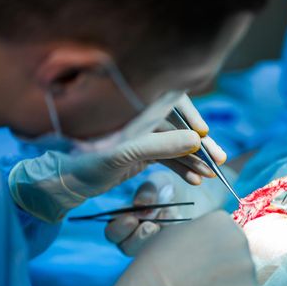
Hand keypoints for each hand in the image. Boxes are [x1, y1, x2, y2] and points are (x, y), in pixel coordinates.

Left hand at [8, 100, 226, 222]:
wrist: (67, 183)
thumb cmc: (86, 163)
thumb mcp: (123, 154)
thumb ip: (159, 145)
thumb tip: (196, 140)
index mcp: (134, 109)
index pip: (169, 102)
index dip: (190, 116)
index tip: (203, 133)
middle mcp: (142, 118)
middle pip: (179, 126)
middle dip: (199, 144)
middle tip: (219, 160)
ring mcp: (145, 136)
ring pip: (177, 144)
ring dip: (194, 160)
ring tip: (210, 176)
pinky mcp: (146, 152)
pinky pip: (170, 158)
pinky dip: (183, 168)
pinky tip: (195, 180)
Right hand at [97, 211, 257, 285]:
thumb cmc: (155, 263)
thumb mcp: (173, 232)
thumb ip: (196, 232)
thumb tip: (202, 242)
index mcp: (221, 220)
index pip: (226, 235)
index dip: (212, 251)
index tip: (199, 262)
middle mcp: (240, 239)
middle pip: (238, 255)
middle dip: (225, 267)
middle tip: (202, 280)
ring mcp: (248, 267)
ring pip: (243, 279)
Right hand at [105, 169, 236, 255]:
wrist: (200, 196)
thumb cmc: (172, 187)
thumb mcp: (160, 182)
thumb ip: (149, 191)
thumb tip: (141, 206)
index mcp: (126, 220)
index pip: (113, 232)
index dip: (119, 229)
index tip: (132, 219)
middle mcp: (137, 237)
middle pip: (127, 248)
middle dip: (137, 238)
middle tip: (151, 225)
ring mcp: (155, 247)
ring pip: (147, 255)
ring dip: (156, 239)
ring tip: (169, 220)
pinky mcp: (173, 252)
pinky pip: (171, 255)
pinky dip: (176, 239)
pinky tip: (182, 224)